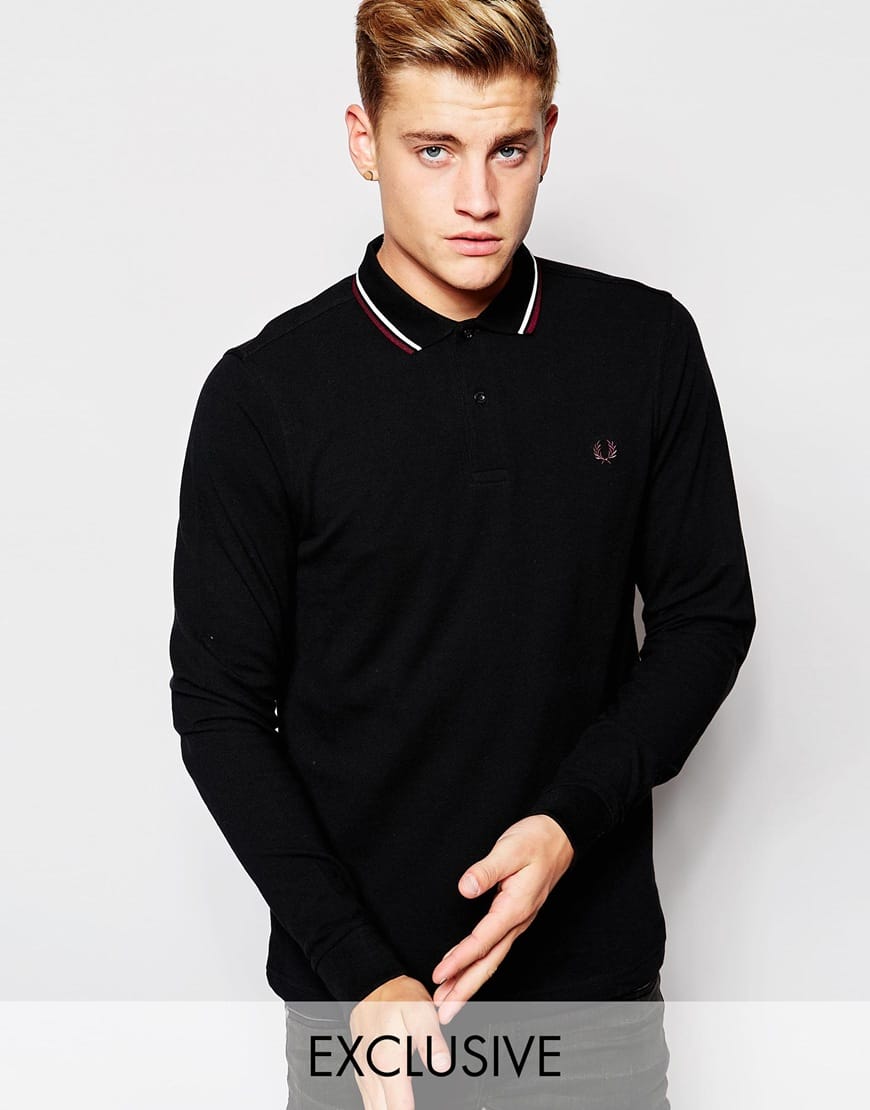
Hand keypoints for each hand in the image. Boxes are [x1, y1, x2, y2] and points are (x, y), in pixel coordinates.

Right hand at [348, 974, 452, 1108]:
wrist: (373, 985)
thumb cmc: (398, 998)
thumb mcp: (421, 1013)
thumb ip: (432, 1041)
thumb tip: (442, 1066)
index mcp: (389, 1064)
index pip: (399, 1109)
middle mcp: (373, 1073)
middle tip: (413, 1106)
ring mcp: (365, 1074)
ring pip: (373, 1109)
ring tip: (403, 1105)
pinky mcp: (361, 1071)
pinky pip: (367, 1100)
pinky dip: (378, 1107)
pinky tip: (389, 1105)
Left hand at [430, 814, 574, 1022]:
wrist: (560, 837)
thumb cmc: (536, 840)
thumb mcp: (510, 849)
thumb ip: (487, 869)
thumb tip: (466, 888)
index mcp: (515, 907)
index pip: (482, 941)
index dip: (460, 961)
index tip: (439, 975)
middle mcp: (518, 921)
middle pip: (488, 963)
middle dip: (465, 990)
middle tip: (442, 1012)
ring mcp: (518, 922)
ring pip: (491, 960)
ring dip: (469, 983)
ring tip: (447, 1001)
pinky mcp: (514, 918)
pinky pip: (494, 949)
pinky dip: (477, 966)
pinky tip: (463, 972)